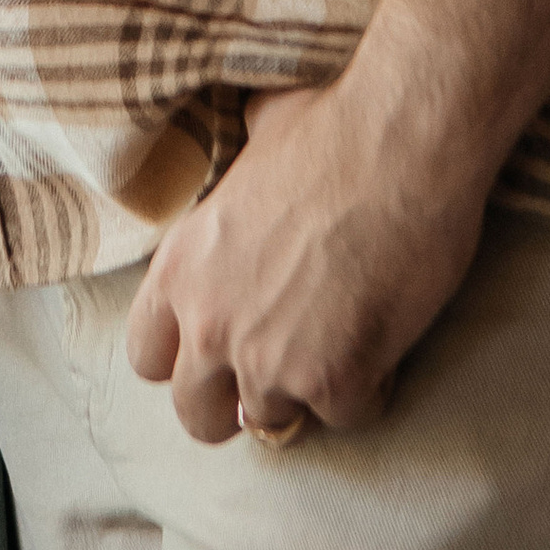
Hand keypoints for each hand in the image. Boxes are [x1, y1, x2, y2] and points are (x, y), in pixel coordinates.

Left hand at [123, 71, 490, 446]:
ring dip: (304, 393)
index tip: (218, 345)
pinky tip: (384, 339)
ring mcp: (270, 362)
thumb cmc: (333, 126)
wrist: (402, 140)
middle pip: (197, 415)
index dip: (184, 356)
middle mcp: (210, 324)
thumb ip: (239, 170)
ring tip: (339, 341)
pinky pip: (345, 417)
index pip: (147, 355)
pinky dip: (368, 388)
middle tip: (277, 368)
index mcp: (181, 266)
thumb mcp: (255, 139)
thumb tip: (248, 136)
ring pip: (273, 424)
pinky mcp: (335, 383)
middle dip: (234, 402)